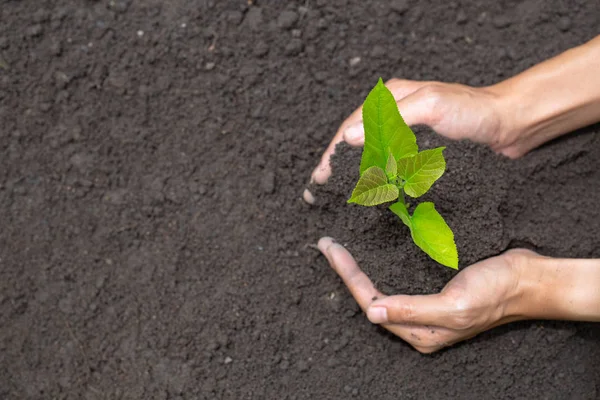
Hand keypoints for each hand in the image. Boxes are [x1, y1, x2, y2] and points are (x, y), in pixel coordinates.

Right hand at [306, 36, 599, 202]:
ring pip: (372, 156)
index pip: (352, 127)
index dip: (333, 153)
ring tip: (339, 197)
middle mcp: (396, 116)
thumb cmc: (472, 112)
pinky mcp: (422, 152)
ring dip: (355, 176)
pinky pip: (391, 166)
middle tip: (320, 192)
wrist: (510, 125)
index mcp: (393, 100)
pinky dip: (378, 180)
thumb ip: (393, 120)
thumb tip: (350, 138)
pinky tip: (372, 194)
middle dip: (338, 167)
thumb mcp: (432, 106)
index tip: (320, 177)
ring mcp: (408, 135)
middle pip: (357, 142)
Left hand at [318, 237, 538, 352]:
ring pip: (381, 287)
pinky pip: (397, 278)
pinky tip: (370, 249)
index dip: (348, 275)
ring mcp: (424, 307)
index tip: (330, 248)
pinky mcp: (431, 291)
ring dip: (360, 267)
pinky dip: (380, 263)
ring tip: (340, 246)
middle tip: (327, 244)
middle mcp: (418, 323)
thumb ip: (413, 310)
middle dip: (347, 271)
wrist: (529, 278)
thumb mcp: (455, 305)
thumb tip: (372, 313)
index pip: (372, 302)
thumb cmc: (496, 292)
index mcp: (420, 333)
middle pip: (371, 296)